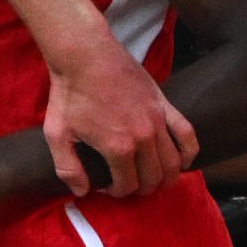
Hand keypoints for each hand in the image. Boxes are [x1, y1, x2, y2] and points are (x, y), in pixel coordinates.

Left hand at [43, 41, 197, 196]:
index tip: (109, 188)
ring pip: (172, 161)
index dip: (118, 192)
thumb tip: (81, 192)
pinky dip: (189, 152)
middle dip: (143, 189)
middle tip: (132, 188)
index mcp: (118, 147)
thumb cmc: (69, 93)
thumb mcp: (57, 133)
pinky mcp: (164, 104)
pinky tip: (183, 162)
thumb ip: (67, 167)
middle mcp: (144, 138)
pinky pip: (187, 134)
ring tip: (157, 182)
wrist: (84, 54)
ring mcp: (158, 120)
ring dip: (167, 177)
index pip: (128, 184)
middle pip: (153, 177)